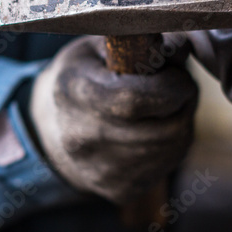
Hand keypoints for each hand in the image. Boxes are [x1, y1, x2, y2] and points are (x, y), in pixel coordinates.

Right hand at [29, 36, 197, 203]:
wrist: (50, 131)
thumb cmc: (79, 78)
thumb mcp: (96, 48)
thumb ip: (138, 42)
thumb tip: (178, 48)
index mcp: (75, 93)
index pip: (138, 99)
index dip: (170, 84)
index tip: (173, 73)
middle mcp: (86, 139)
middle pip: (164, 126)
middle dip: (181, 102)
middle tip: (172, 88)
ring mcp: (104, 170)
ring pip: (173, 145)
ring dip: (179, 122)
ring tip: (162, 107)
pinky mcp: (121, 190)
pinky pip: (169, 164)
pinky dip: (172, 145)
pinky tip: (153, 130)